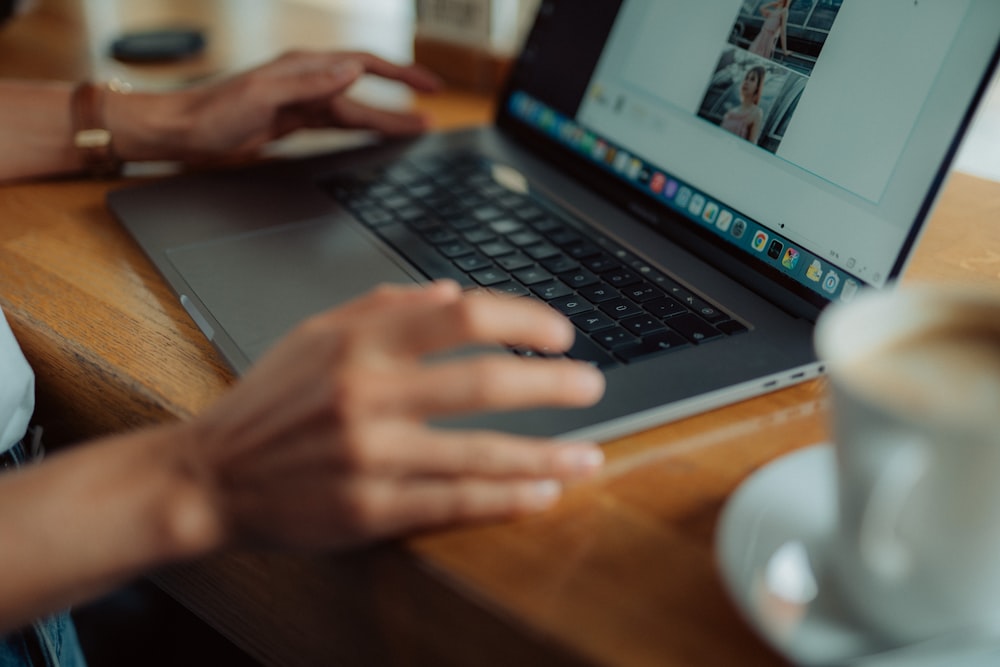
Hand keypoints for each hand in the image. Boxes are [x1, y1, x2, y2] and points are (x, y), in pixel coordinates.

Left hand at [109, 50, 442, 162]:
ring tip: (415, 129)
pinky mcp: (294, 122)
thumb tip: (352, 70)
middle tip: (431, 116)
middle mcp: (307, 80)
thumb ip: (310, 82)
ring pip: (355, 109)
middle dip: (401, 101)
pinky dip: (360, 128)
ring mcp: (302, 102)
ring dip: (385, 119)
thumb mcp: (264, 95)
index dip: (399, 74)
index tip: (428, 86)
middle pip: (366, 90)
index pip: (364, 65)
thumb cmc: (214, 112)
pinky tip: (374, 134)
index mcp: (304, 67)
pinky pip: (337, 123)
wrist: (183, 132)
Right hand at [185, 281, 605, 550]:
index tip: (558, 329)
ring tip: (589, 455)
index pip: (460, 315)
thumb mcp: (314, 335)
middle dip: (552, 384)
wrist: (210, 477)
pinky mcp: (368, 510)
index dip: (522, 318)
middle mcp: (366, 396)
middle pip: (484, 381)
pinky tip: (541, 493)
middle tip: (592, 385)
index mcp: (357, 344)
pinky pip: (452, 503)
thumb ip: (383, 308)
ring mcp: (369, 457)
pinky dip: (505, 498)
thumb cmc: (268, 404)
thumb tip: (450, 291)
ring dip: (546, 455)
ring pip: (480, 453)